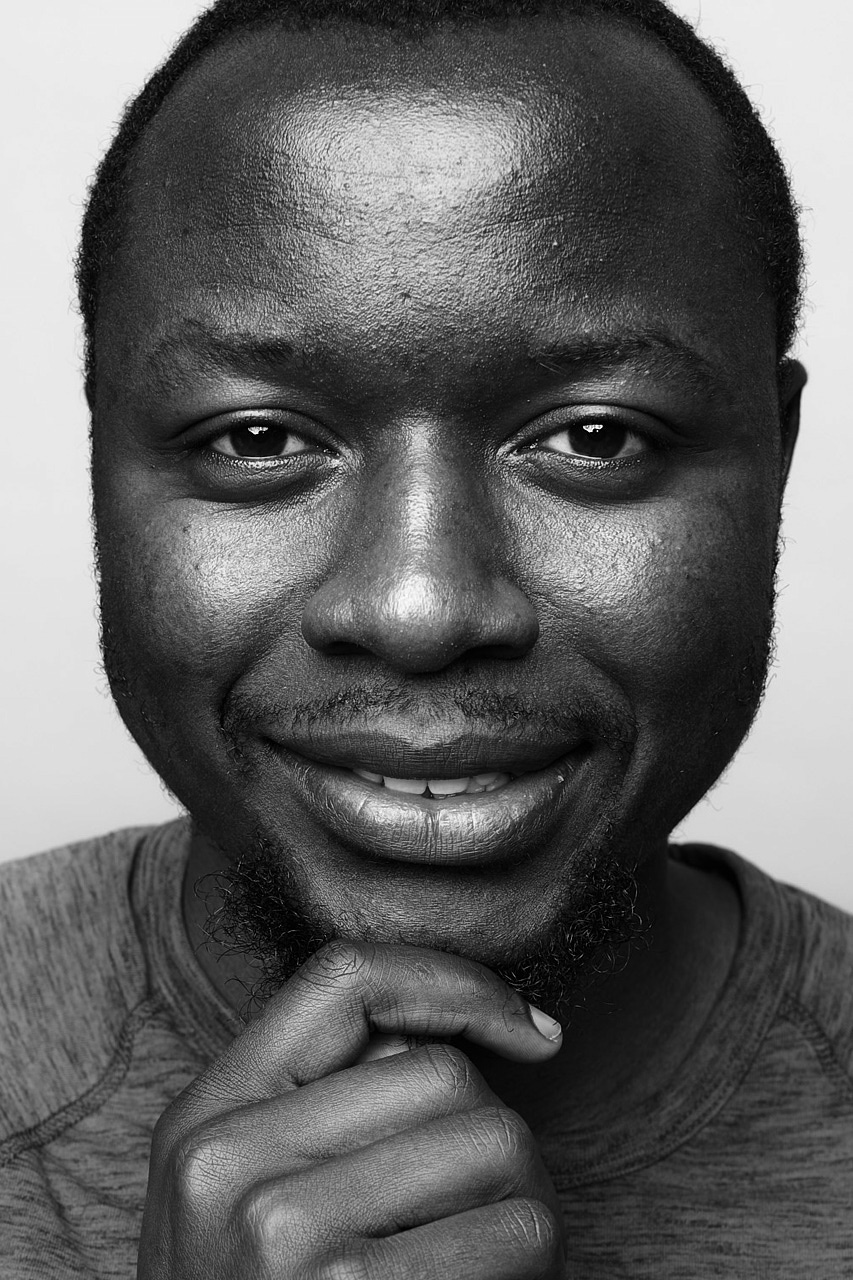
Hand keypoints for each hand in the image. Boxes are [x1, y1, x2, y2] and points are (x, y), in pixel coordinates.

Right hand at [138, 940, 566, 1278]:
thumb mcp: (249, 1192)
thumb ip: (331, 1101)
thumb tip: (494, 1032)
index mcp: (206, 1115)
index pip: (345, 979)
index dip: (453, 983)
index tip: (529, 1030)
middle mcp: (230, 1162)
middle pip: (445, 1074)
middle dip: (495, 1134)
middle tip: (483, 1205)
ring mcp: (283, 1234)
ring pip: (499, 1141)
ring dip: (523, 1198)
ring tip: (479, 1255)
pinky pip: (520, 1229)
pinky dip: (532, 1261)